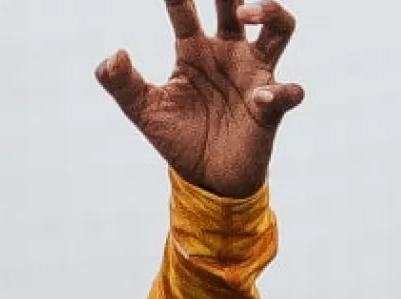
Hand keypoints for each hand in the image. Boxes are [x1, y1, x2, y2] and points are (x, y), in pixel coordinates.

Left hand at [97, 0, 304, 199]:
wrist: (207, 180)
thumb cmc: (178, 138)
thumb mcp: (143, 111)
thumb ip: (121, 84)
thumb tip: (113, 56)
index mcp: (194, 50)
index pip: (185, 11)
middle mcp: (228, 53)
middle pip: (235, 5)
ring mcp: (254, 75)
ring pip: (279, 28)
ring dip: (270, 12)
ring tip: (244, 12)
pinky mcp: (271, 106)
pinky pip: (287, 91)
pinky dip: (280, 92)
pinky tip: (260, 98)